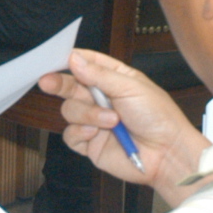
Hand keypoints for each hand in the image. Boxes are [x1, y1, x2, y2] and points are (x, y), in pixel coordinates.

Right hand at [39, 48, 209, 204]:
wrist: (166, 154)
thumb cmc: (158, 117)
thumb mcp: (131, 88)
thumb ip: (100, 75)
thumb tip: (74, 59)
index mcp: (114, 78)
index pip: (87, 64)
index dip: (71, 60)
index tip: (57, 59)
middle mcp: (102, 98)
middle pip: (70, 86)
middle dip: (59, 83)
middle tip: (47, 81)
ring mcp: (94, 121)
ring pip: (70, 110)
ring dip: (87, 114)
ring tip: (111, 121)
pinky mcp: (90, 143)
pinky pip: (71, 135)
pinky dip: (81, 132)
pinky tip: (96, 133)